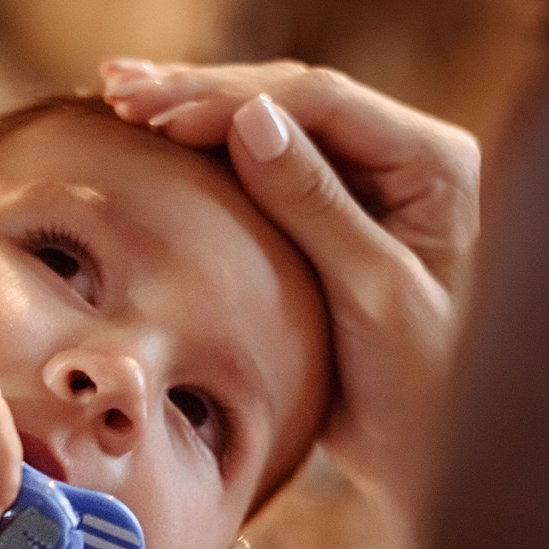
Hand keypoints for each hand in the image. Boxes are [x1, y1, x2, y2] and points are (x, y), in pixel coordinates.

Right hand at [100, 59, 479, 540]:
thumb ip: (316, 204)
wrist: (421, 456)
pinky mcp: (325, 215)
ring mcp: (361, 184)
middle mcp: (400, 158)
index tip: (159, 118)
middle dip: (199, 92)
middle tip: (119, 92)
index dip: (233, 102)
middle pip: (289, 100)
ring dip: (192, 108)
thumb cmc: (418, 387)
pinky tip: (151, 134)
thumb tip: (252, 119)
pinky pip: (256, 167)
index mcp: (431, 162)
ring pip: (267, 124)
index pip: (321, 103)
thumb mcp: (371, 292)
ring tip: (117, 94)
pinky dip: (200, 151)